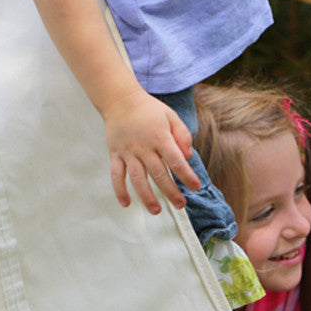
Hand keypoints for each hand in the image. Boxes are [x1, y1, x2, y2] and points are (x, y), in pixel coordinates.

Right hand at [103, 89, 199, 213]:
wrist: (121, 100)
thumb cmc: (150, 110)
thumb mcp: (171, 116)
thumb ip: (182, 135)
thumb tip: (189, 156)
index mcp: (160, 137)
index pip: (176, 161)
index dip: (186, 175)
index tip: (196, 187)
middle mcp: (144, 147)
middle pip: (159, 173)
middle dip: (171, 191)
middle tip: (181, 205)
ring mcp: (128, 152)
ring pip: (137, 178)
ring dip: (147, 196)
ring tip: (156, 210)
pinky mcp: (115, 154)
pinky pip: (116, 175)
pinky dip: (119, 190)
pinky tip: (127, 203)